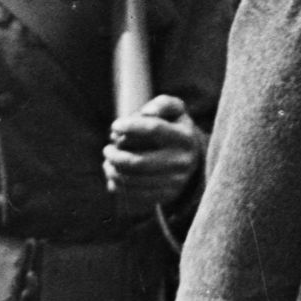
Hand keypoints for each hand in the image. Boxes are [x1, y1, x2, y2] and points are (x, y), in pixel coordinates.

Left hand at [103, 93, 205, 208]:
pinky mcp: (167, 197)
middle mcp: (182, 162)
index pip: (153, 129)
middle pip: (138, 161)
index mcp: (185, 137)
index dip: (130, 126)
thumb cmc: (175, 129)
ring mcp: (175, 182)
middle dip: (115, 155)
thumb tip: (147, 113)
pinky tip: (113, 176)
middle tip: (107, 149)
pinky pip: (135, 195)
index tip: (115, 126)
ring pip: (134, 180)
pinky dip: (119, 186)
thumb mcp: (176, 112)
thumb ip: (163, 104)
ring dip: (113, 170)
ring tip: (108, 161)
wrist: (194, 161)